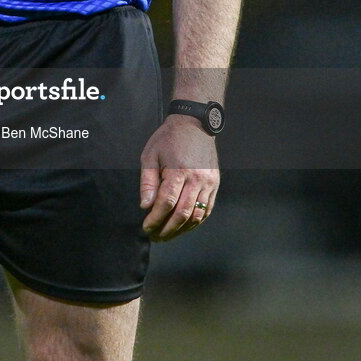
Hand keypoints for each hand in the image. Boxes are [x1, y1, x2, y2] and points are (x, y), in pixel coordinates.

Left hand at [139, 116, 218, 240]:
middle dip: (167, 229)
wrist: (195, 124)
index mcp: (178, 171)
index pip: (166, 203)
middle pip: (182, 214)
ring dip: (182, 230)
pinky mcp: (215, 184)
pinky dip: (195, 222)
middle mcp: (196, 179)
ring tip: (168, 235)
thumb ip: (148, 182)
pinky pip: (207, 210)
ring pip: (196, 215)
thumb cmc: (169, 138)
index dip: (155, 219)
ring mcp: (208, 183)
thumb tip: (145, 205)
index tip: (146, 227)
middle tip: (155, 236)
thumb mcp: (151, 154)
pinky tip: (184, 226)